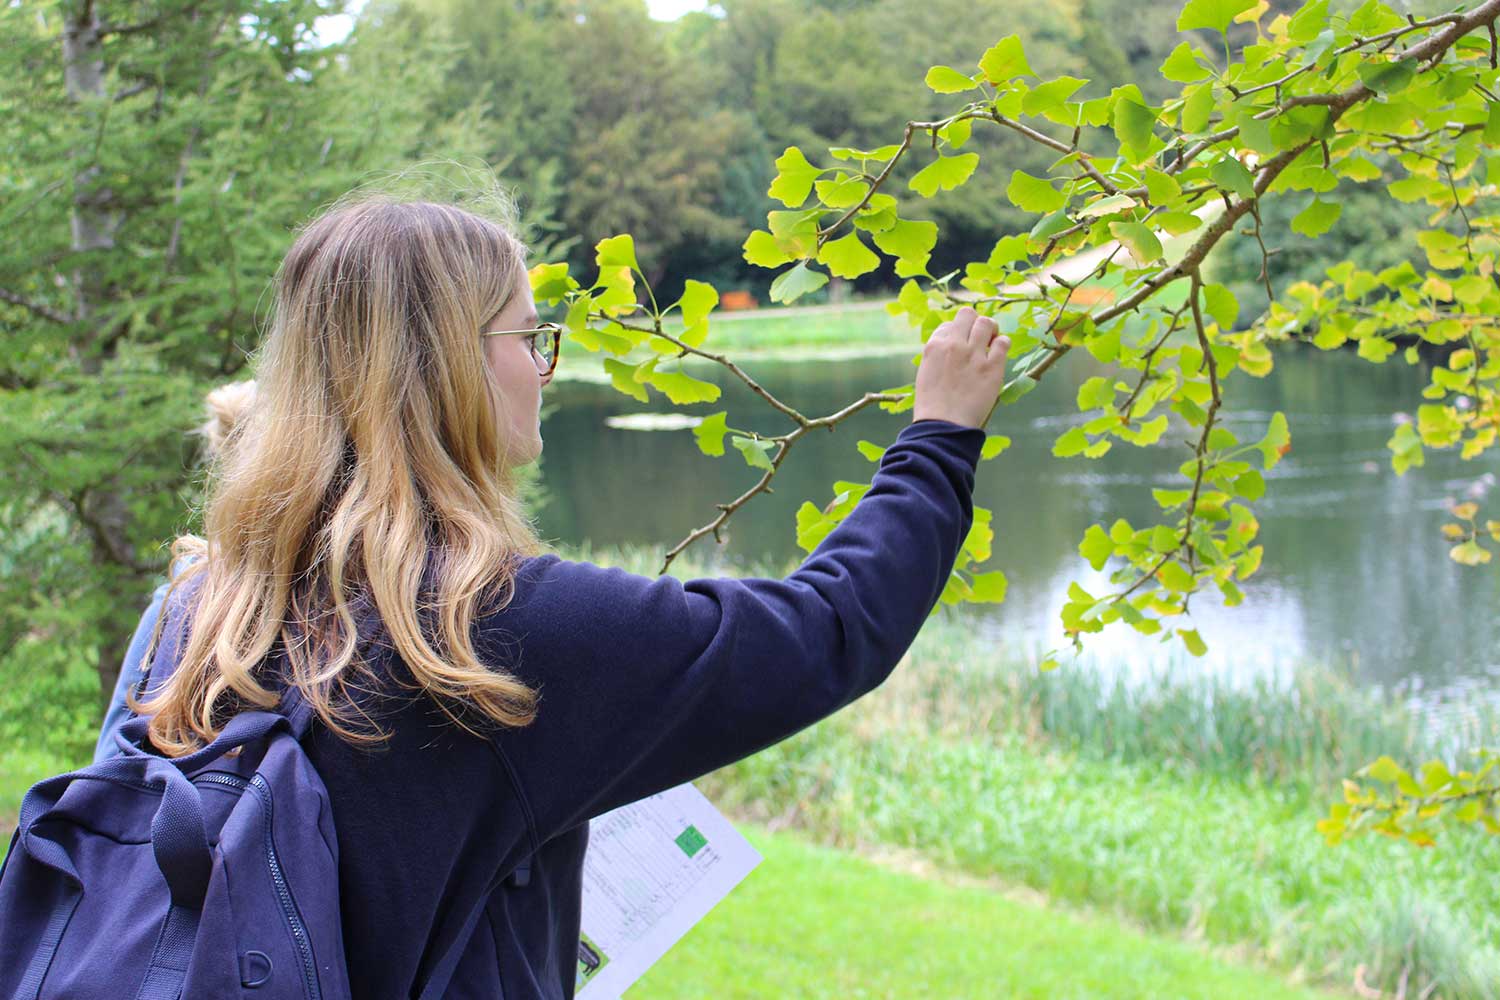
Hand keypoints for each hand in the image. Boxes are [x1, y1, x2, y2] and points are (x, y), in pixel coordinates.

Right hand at [912, 306, 1009, 428]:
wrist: (944, 425)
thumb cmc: (933, 405)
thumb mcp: (927, 373)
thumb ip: (939, 355)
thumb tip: (953, 344)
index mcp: (934, 346)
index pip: (948, 325)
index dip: (956, 333)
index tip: (959, 345)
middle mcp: (954, 345)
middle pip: (968, 314)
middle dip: (974, 323)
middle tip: (979, 337)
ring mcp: (974, 354)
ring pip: (986, 323)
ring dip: (990, 329)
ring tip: (990, 342)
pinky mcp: (992, 367)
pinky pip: (1003, 342)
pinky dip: (1002, 344)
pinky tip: (998, 353)